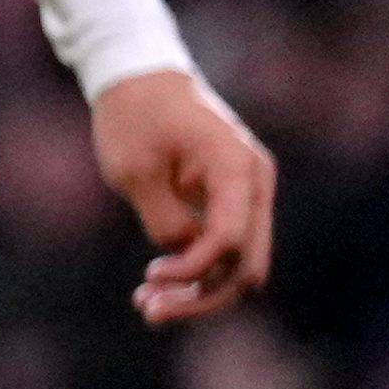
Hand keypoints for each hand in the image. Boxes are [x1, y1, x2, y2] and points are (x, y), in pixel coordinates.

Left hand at [90, 65, 278, 323]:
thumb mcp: (135, 169)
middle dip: (203, 297)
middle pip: (247, 265)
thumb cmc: (133, 115)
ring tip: (145, 306)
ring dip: (198, 291)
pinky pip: (223, 248)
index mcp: (238, 168)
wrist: (138, 77)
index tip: (150, 275)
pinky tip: (155, 287)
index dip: (194, 269)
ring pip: (237, 264)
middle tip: (149, 311)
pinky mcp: (229, 203)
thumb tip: (184, 256)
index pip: (230, 239)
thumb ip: (164, 218)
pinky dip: (196, 270)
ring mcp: (247, 194)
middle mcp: (254, 184)